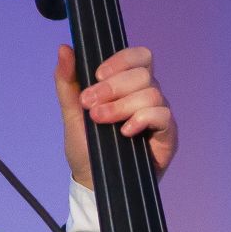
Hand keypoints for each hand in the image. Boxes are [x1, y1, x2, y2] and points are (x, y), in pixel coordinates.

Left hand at [55, 45, 177, 188]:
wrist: (92, 183)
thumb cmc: (86, 148)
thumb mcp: (71, 113)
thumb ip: (67, 81)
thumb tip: (64, 48)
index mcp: (127, 85)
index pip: (138, 57)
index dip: (120, 60)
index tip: (96, 75)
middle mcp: (146, 95)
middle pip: (142, 74)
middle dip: (113, 87)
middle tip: (89, 104)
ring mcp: (158, 114)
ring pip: (151, 93)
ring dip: (121, 105)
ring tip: (100, 120)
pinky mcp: (166, 135)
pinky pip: (162, 115)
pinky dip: (142, 119)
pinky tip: (125, 132)